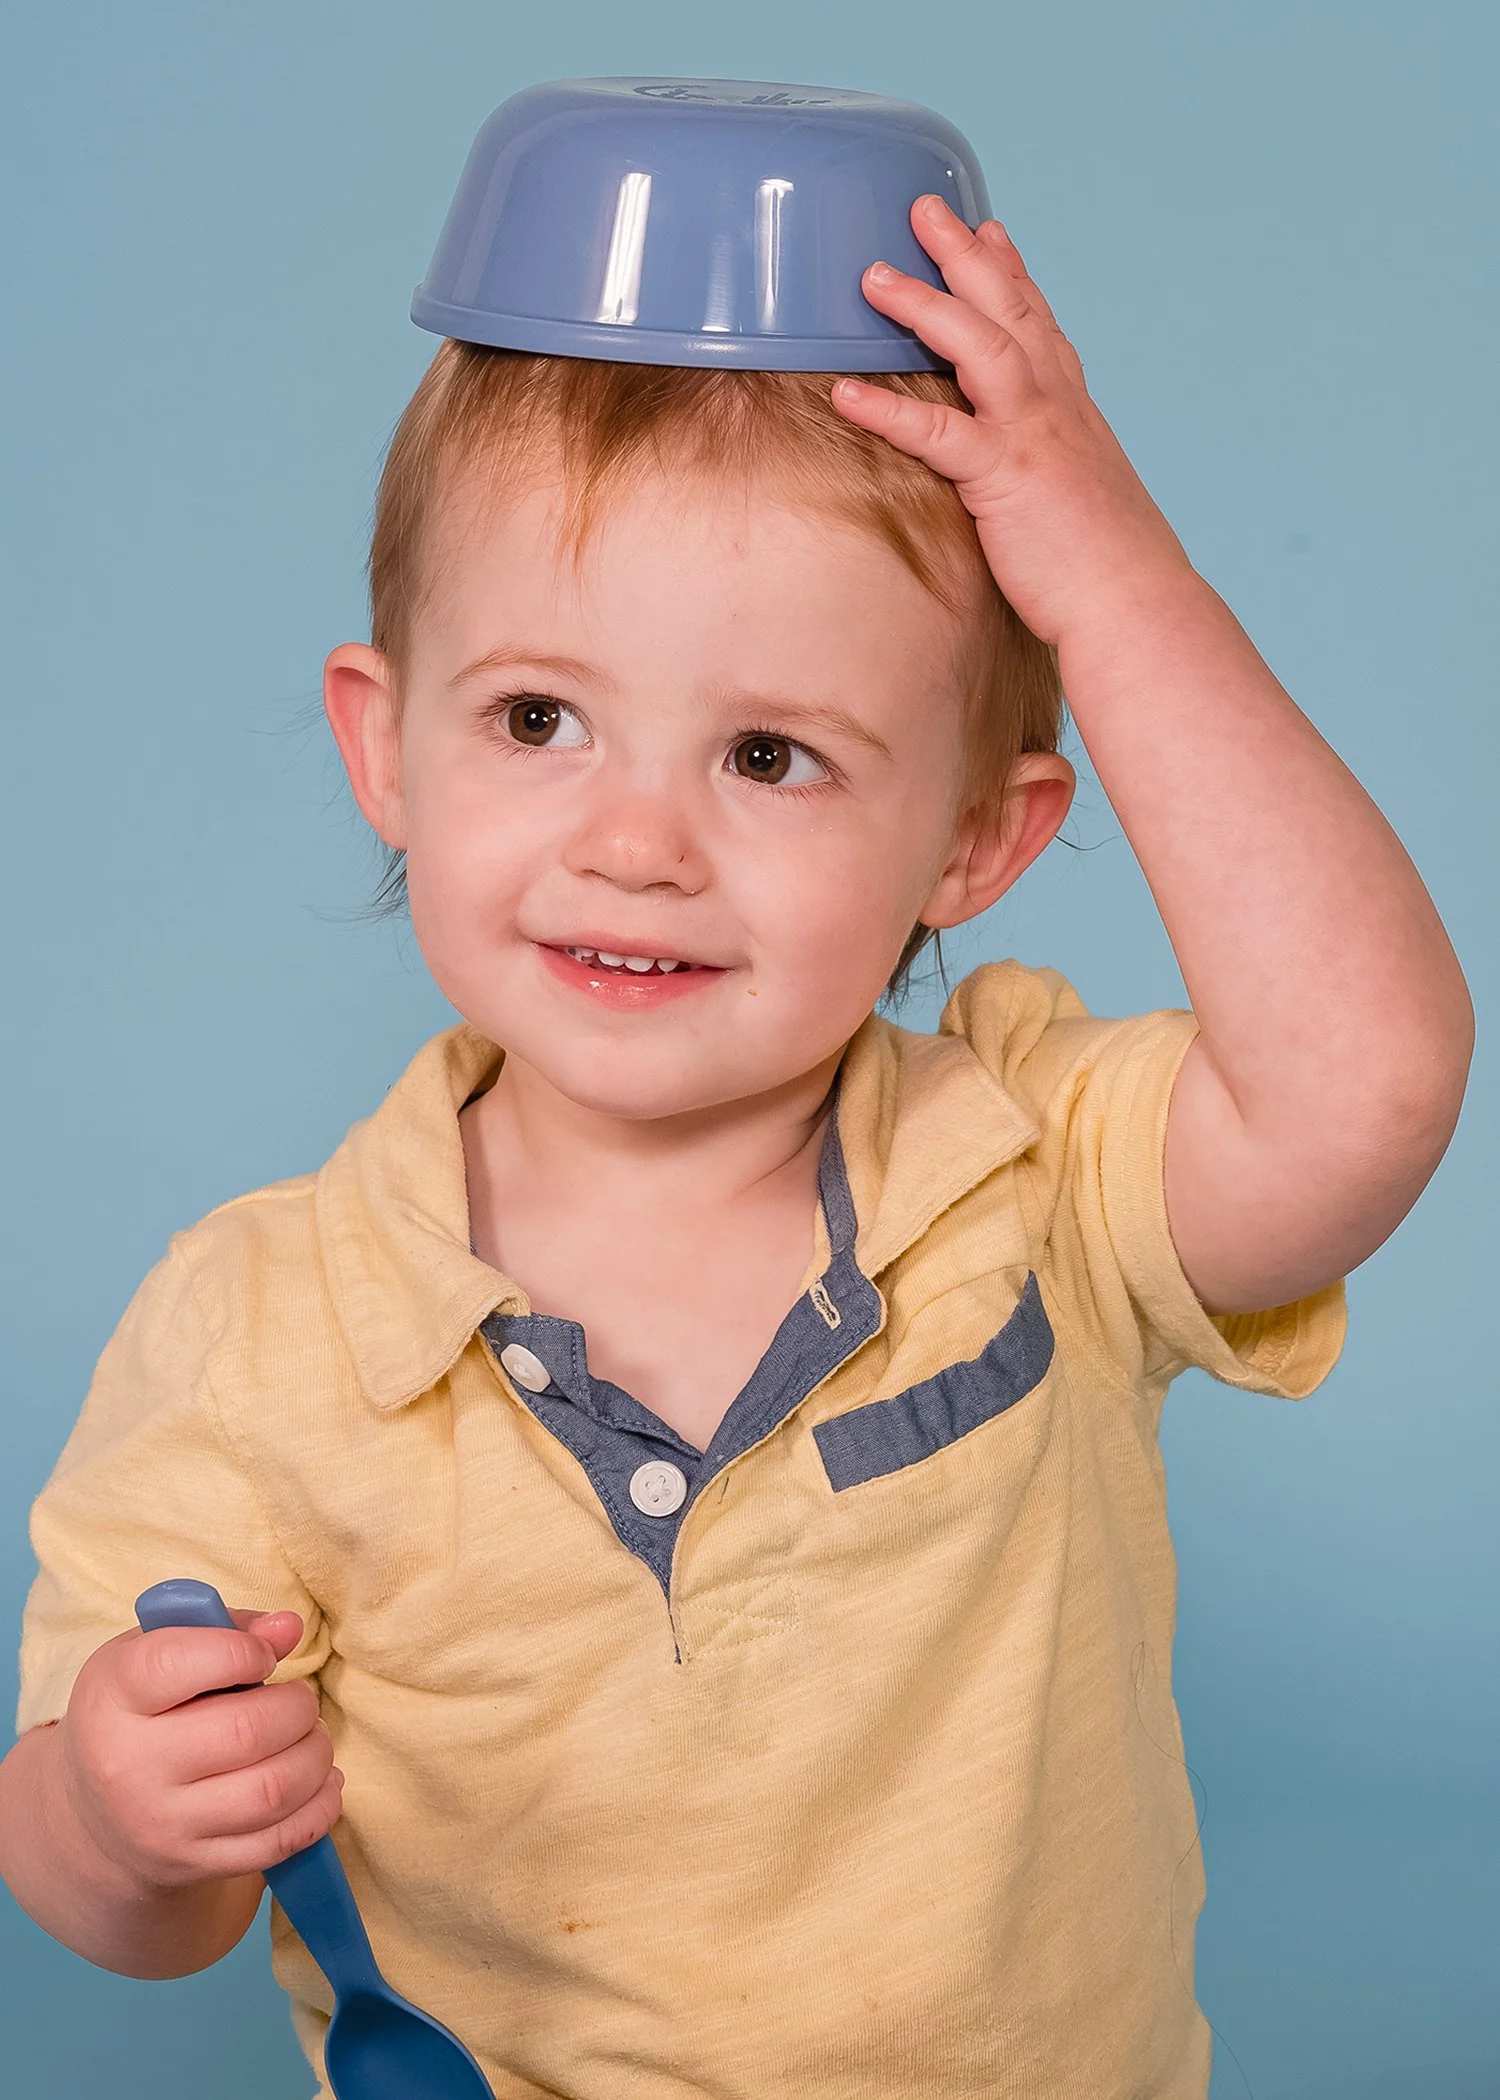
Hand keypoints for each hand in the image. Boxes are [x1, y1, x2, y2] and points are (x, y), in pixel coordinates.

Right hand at [56, 1608, 342, 1890]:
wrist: (94, 1813)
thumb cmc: (138, 1710)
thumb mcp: (153, 1652)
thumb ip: (224, 1628)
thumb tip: (287, 1628)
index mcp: (114, 1697)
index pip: (175, 1665)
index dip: (241, 1651)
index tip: (265, 1655)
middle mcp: (130, 1766)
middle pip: (246, 1731)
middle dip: (298, 1707)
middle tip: (300, 1700)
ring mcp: (162, 1824)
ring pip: (272, 1790)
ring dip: (315, 1755)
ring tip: (311, 1737)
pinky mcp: (193, 1864)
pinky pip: (278, 1842)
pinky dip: (319, 1807)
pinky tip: (320, 1781)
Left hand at [830, 194, 1196, 648]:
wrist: (1137, 606)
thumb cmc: (1110, 572)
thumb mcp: (1085, 504)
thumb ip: (1055, 475)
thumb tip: (1036, 485)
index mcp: (1074, 414)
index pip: (1041, 327)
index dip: (1013, 275)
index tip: (989, 233)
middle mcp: (1057, 409)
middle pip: (1008, 310)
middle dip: (964, 256)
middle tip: (924, 208)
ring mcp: (1033, 436)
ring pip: (977, 345)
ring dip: (923, 304)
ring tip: (872, 276)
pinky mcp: (1006, 478)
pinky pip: (937, 434)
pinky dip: (889, 410)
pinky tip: (845, 392)